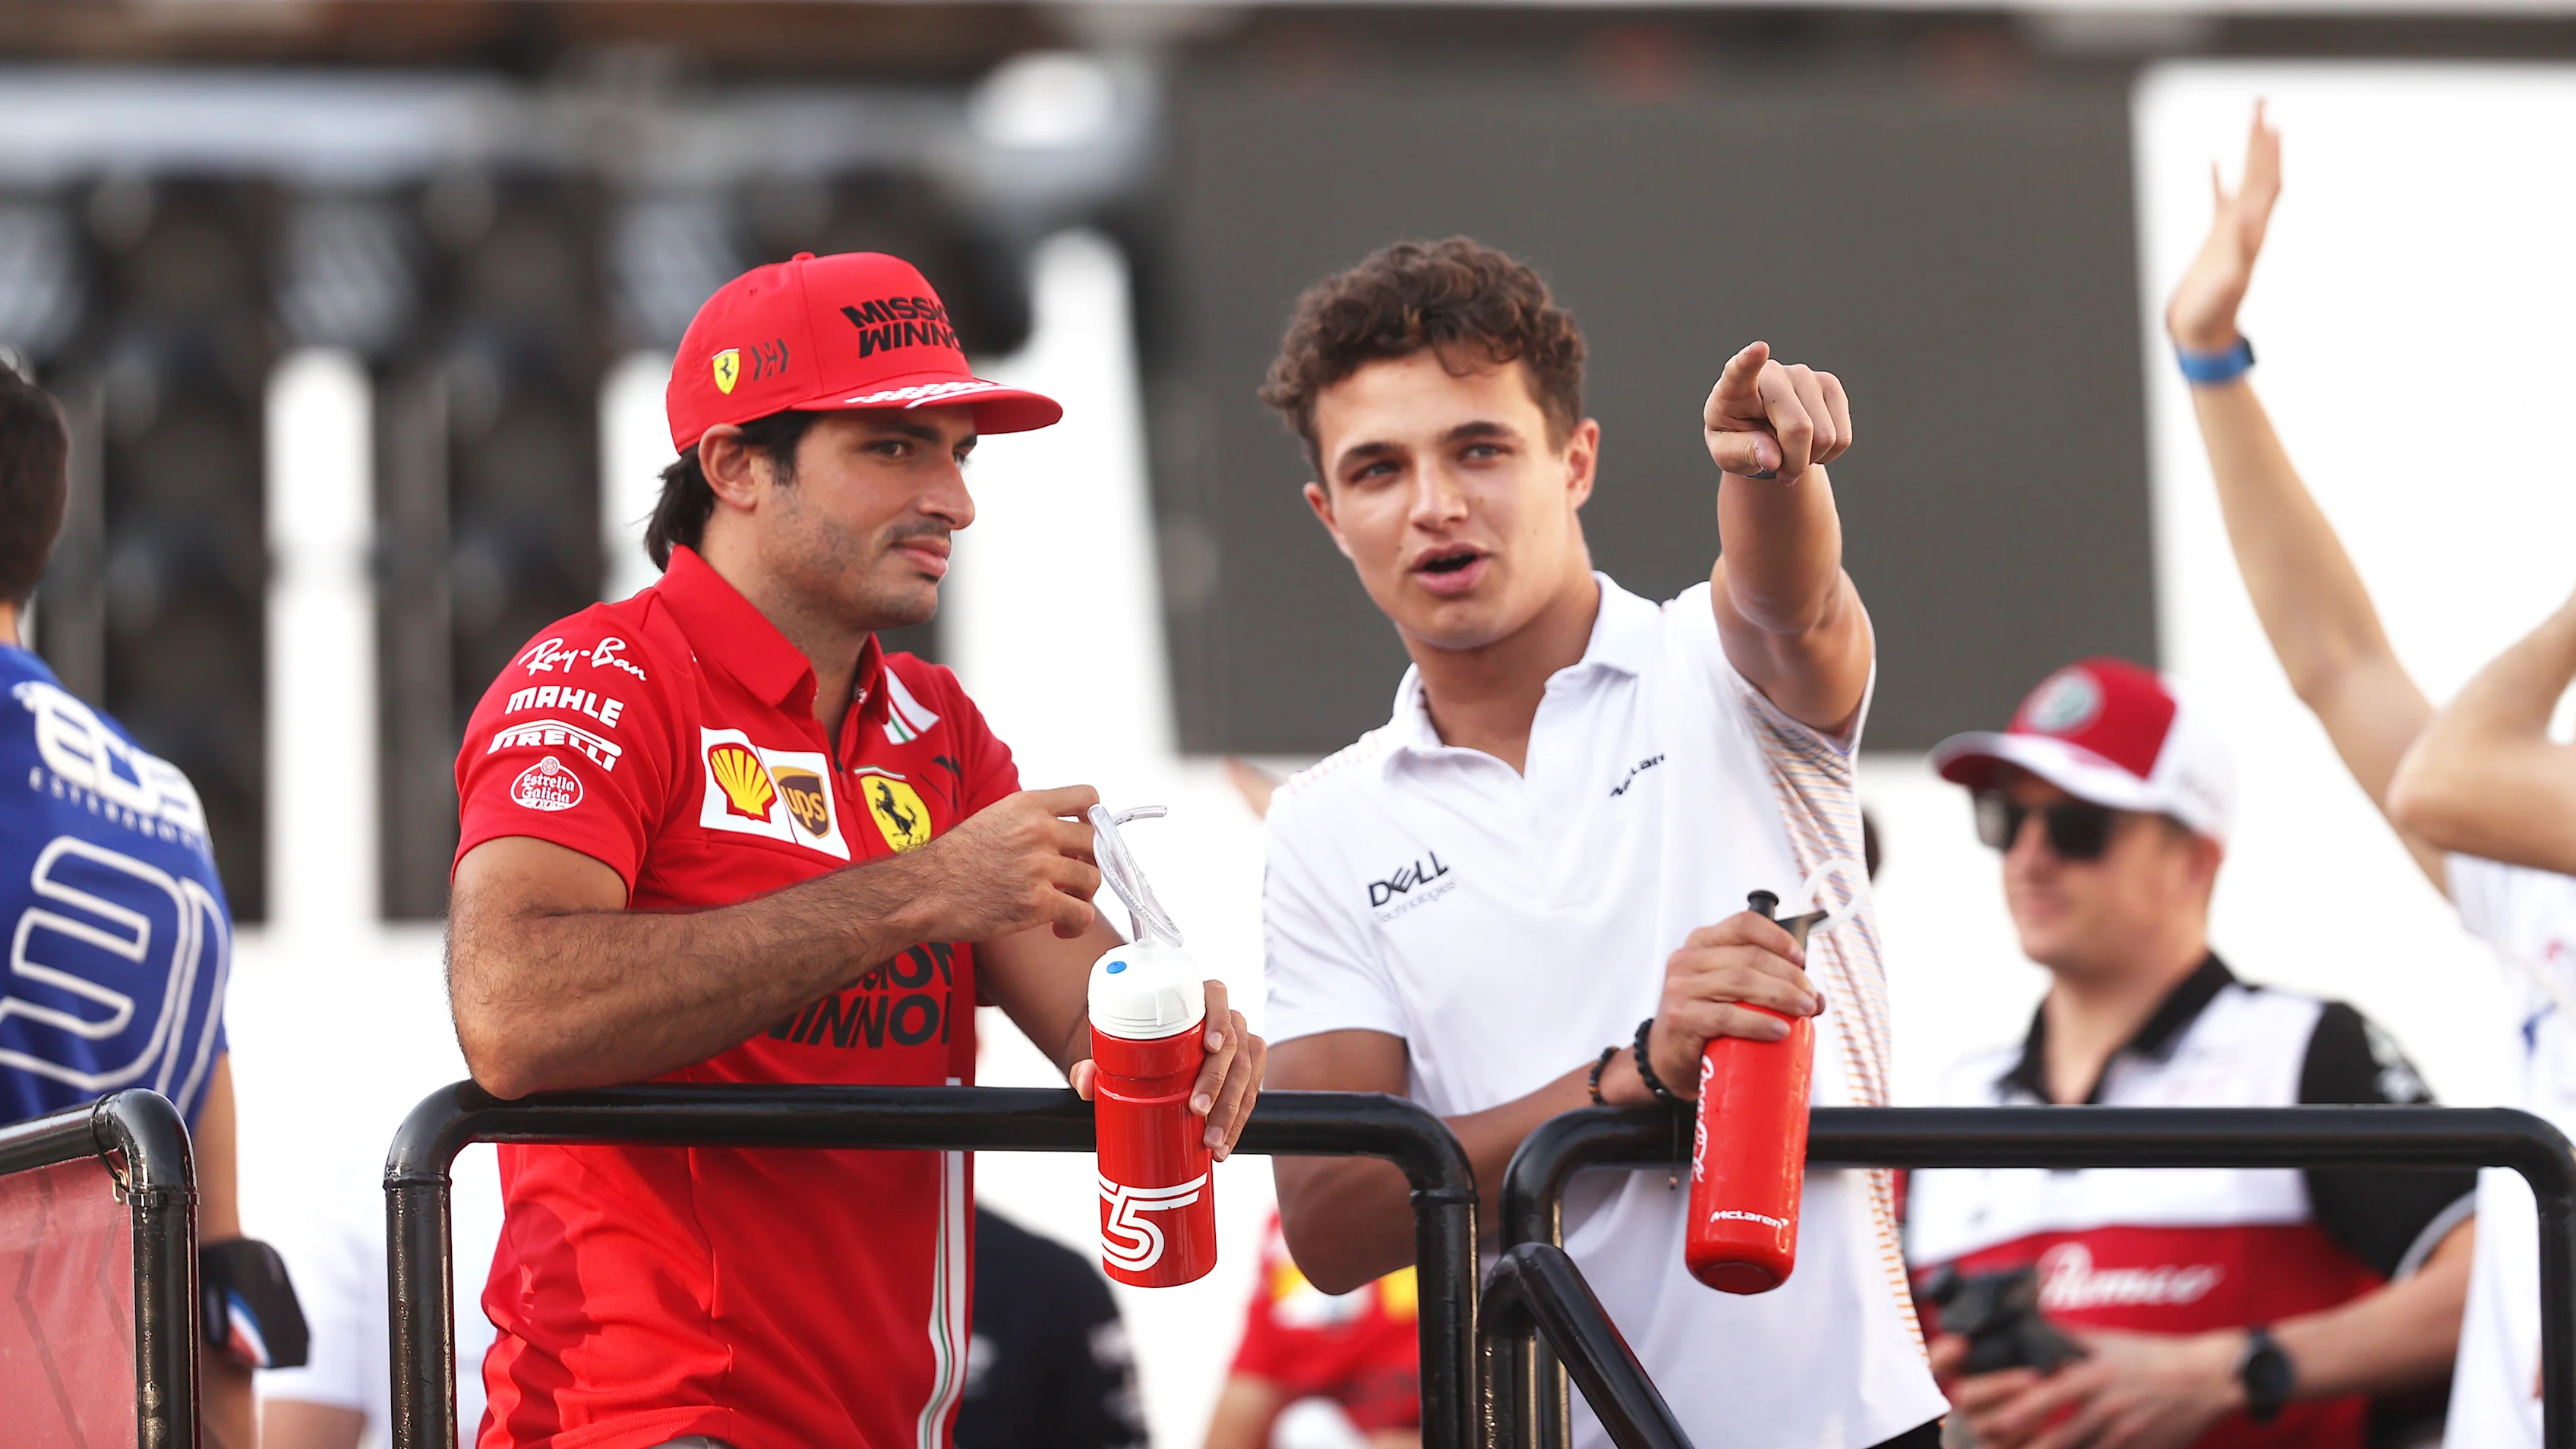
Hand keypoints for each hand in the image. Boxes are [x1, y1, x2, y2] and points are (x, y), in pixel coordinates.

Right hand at [904, 785, 1102, 942]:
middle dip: (1088, 863)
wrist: (924, 892)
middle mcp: (1039, 831)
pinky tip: (1060, 928)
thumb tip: (1059, 833)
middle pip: (1095, 843)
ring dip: (1083, 896)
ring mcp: (1040, 867)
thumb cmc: (950, 862)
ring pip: (1093, 879)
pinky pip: (1083, 915)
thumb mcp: (992, 820)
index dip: (1093, 820)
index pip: (1087, 798)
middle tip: (1072, 879)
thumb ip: (1028, 821)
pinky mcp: (1038, 903)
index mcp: (1027, 806)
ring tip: (1065, 906)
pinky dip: (1077, 925)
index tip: (1084, 838)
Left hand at [1070, 979, 1268, 1160]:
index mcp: (1196, 998)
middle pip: (1234, 1043)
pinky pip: (1252, 1093)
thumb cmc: (1132, 1049)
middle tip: (1197, 1110)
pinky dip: (1239, 1121)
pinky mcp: (1247, 1071)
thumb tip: (1084, 1082)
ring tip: (1210, 1141)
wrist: (1144, 1062)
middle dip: (1219, 1081)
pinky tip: (1224, 1144)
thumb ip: (1092, 1064)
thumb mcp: (1112, 1052)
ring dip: (1232, 1110)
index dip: (1218, 1018)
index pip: (1216, 995)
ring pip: (1246, 1072)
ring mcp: (1240, 1045)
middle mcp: (1224, 1019)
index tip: (1209, 1047)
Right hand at [1600, 910, 1820, 1104]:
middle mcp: (1688, 959)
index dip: (1778, 938)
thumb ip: (1763, 983)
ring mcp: (1681, 987)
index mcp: (1702, 942)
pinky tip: (1779, 1030)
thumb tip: (1816, 998)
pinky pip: (1727, 1016)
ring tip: (1804, 1012)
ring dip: (1782, 996)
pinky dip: (1758, 1023)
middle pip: (1750, 957)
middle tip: (1811, 999)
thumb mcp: (1729, 991)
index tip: (1802, 959)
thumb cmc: (1705, 1022)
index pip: (1744, 924)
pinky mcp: (1681, 1016)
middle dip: (1790, 977)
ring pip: (1742, 982)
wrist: (1669, 1058)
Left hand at [1702, 341, 1852, 482]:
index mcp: (1734, 388)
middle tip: (1780, 470)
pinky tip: (1811, 447)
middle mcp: (1773, 374)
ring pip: (1826, 436)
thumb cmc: (1737, 439)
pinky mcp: (1830, 385)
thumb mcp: (1727, 454)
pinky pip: (1843, 437)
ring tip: (1791, 455)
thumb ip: (1744, 454)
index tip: (1758, 349)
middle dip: (1794, 462)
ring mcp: (1805, 375)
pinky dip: (1829, 454)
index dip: (1749, 361)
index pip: (1741, 371)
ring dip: (1811, 460)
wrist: (1759, 433)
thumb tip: (1773, 459)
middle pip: (1799, 428)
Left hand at [1946, 1329, 2242, 1448]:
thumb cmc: (2151, 1356)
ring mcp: (2124, 1435)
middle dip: (2021, 1446)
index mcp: (2092, 1375)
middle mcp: (2106, 1407)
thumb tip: (2024, 1323)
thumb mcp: (2106, 1341)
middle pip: (2054, 1438)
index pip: (2040, 1396)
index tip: (1983, 1419)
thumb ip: (2064, 1338)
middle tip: (1992, 1444)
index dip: (2010, 1411)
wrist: (2206, 1378)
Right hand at [2165, 102, 2281, 353]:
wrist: (2202, 336)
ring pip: (2245, 181)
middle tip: (2261, 103)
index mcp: (2251, 233)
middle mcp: (2247, 227)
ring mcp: (2232, 231)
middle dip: (2261, 139)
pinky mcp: (2215, 239)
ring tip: (2251, 120)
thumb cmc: (2210, 315)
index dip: (2268, 153)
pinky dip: (2218, 177)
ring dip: (2248, 150)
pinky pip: (2218, 199)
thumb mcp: (2224, 284)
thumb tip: (2246, 218)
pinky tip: (2214, 160)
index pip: (2265, 183)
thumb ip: (2235, 251)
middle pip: (2260, 174)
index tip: (2268, 121)